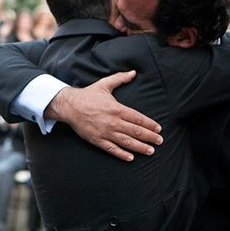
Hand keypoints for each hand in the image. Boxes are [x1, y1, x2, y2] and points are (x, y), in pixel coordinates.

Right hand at [45, 71, 162, 160]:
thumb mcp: (105, 84)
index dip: (150, 124)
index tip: (158, 128)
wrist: (70, 106)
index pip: (138, 118)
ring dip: (140, 147)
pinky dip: (122, 154)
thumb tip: (134, 72)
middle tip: (160, 141)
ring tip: (150, 151)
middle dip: (150, 137)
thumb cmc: (88, 95)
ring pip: (126, 142)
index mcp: (117, 109)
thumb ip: (120, 78)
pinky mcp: (97, 140)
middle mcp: (113, 122)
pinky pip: (112, 149)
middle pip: (135, 131)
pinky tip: (131, 158)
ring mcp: (105, 132)